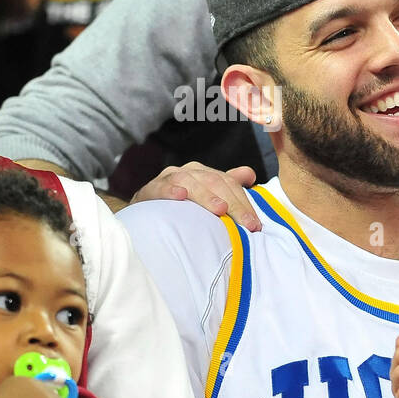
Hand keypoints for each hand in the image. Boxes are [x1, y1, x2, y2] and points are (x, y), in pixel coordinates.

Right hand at [131, 162, 261, 231]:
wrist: (143, 214)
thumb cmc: (179, 208)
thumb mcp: (205, 196)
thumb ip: (227, 185)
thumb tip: (250, 174)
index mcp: (203, 173)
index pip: (229, 183)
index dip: (244, 202)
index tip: (255, 225)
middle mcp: (188, 172)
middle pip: (214, 182)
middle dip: (233, 203)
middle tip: (245, 224)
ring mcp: (168, 178)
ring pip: (191, 182)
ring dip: (206, 196)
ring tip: (220, 210)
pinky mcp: (149, 190)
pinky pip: (160, 187)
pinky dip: (170, 190)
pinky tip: (180, 197)